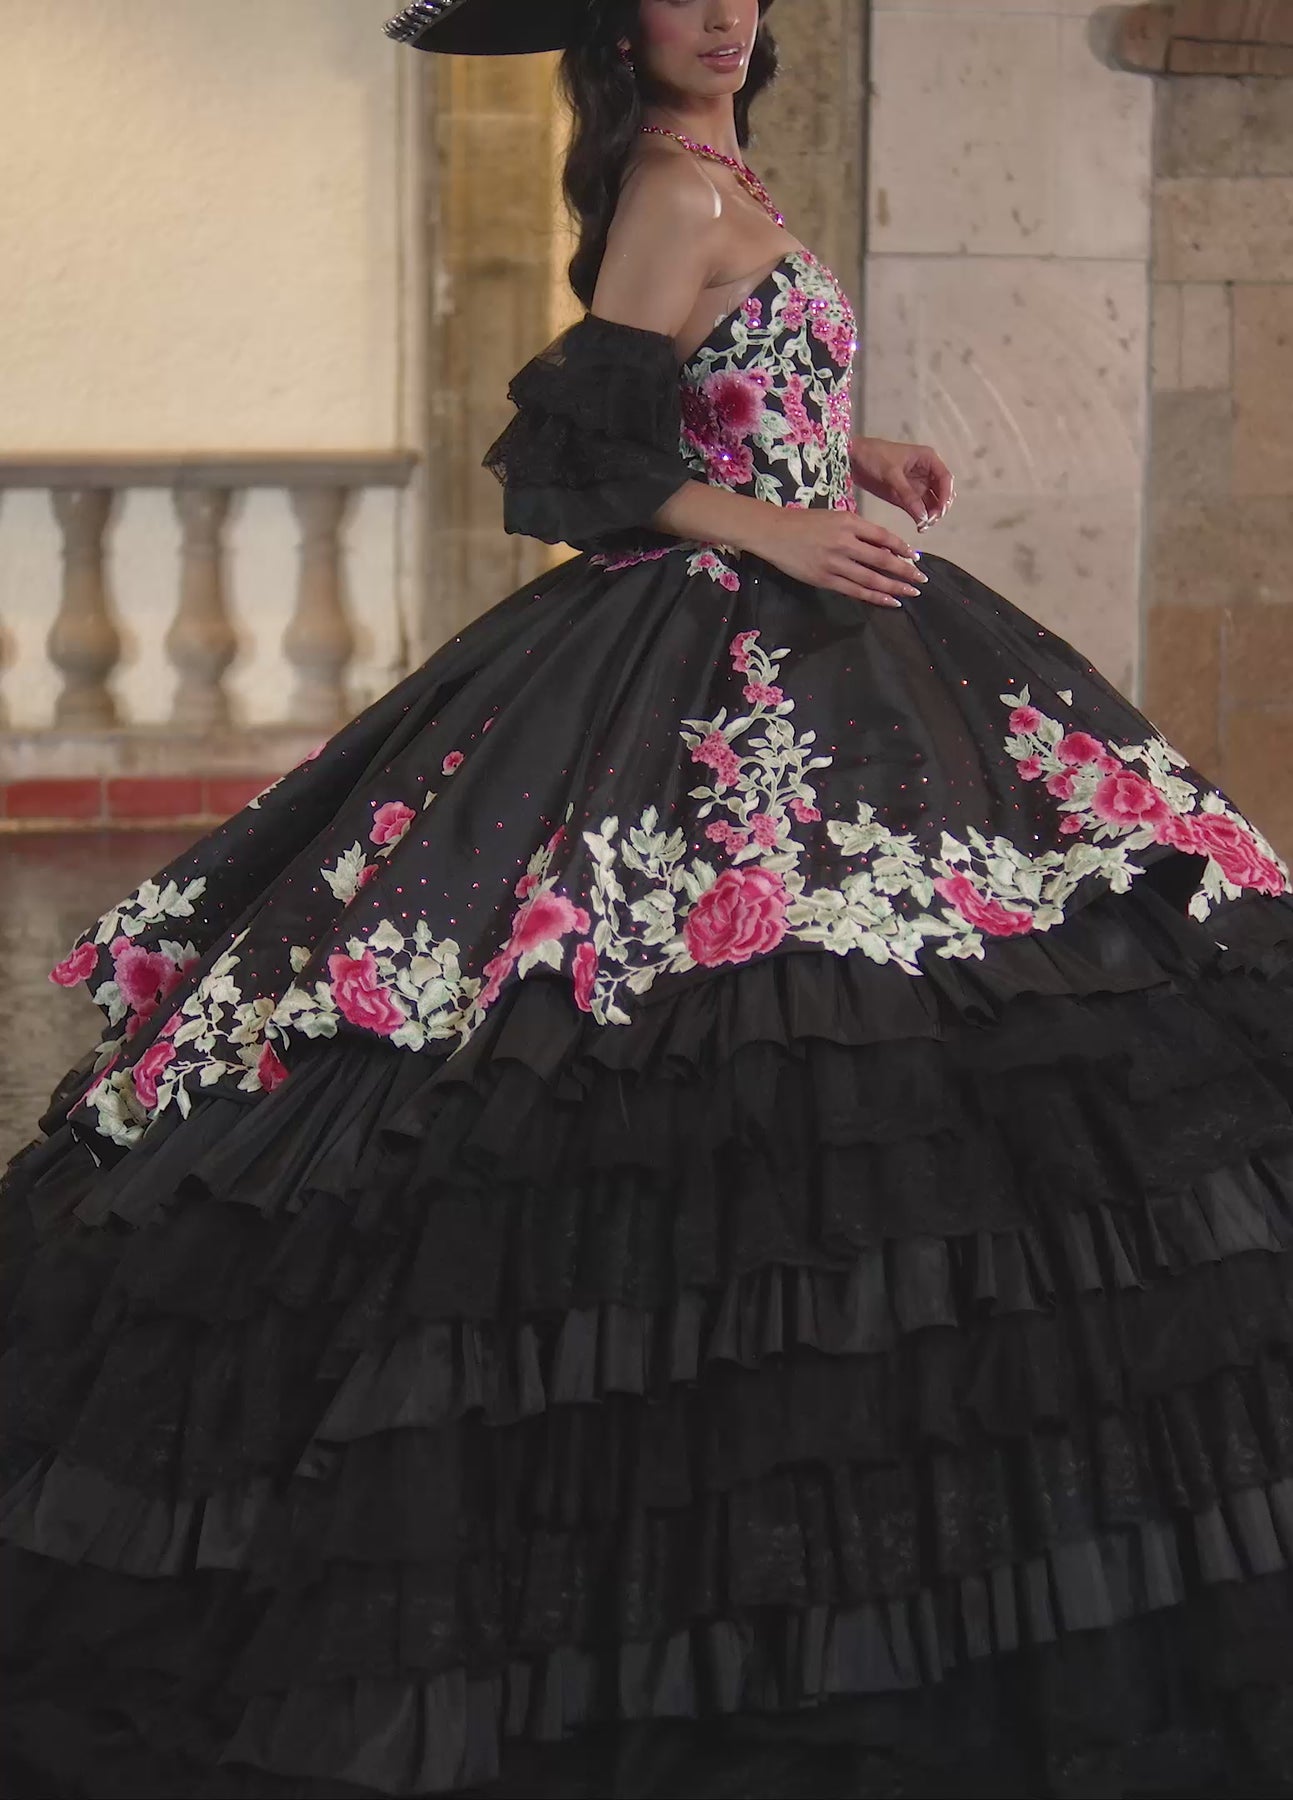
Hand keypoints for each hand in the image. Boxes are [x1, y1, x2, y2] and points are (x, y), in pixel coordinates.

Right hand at [750, 508, 926, 607]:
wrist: (773, 532)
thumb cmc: (804, 522)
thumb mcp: (834, 516)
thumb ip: (857, 529)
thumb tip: (883, 546)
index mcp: (849, 522)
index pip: (884, 537)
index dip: (902, 548)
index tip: (915, 558)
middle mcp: (845, 542)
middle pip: (883, 559)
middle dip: (905, 571)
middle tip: (922, 580)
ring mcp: (835, 563)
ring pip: (872, 578)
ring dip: (895, 587)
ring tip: (911, 593)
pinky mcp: (825, 579)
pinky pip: (856, 591)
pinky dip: (875, 597)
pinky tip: (890, 601)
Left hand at [850, 437, 954, 532]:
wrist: (852, 459)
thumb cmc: (874, 457)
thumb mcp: (892, 474)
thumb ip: (908, 495)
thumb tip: (924, 517)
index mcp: (927, 459)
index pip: (945, 478)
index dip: (946, 495)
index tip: (941, 511)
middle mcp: (926, 472)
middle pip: (941, 492)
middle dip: (939, 507)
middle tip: (931, 521)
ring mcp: (917, 485)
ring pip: (932, 502)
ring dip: (931, 515)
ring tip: (924, 526)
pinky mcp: (906, 495)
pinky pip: (918, 508)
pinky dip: (920, 517)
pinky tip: (919, 526)